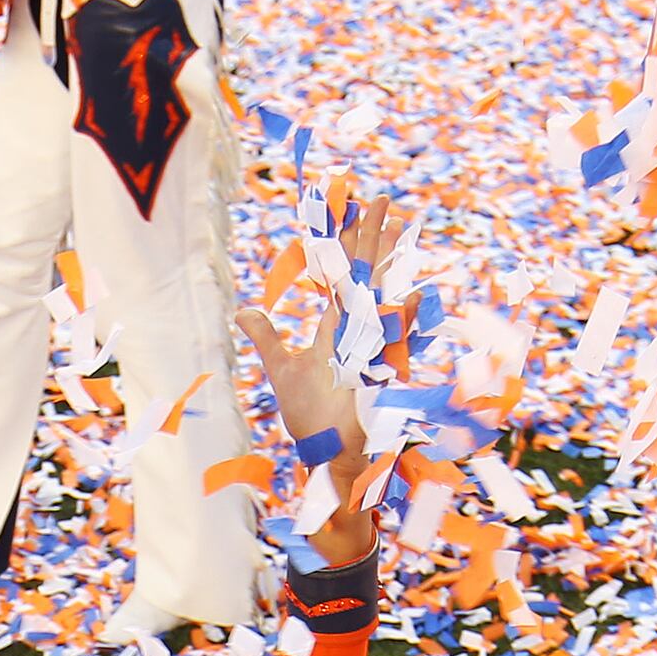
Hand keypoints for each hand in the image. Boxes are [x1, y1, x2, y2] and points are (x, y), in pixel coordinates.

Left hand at [237, 190, 401, 552]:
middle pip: (368, 273)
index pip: (345, 274)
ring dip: (389, 261)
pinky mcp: (380, 368)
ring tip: (397, 225)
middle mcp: (358, 330)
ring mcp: (372, 345)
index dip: (350, 242)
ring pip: (382, 293)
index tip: (356, 209)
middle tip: (385, 200)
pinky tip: (413, 292)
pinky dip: (404, 314)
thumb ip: (267, 338)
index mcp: (338, 326)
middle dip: (374, 237)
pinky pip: (395, 336)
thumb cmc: (309, 416)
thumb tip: (243, 311)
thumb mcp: (283, 369)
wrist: (327, 454)